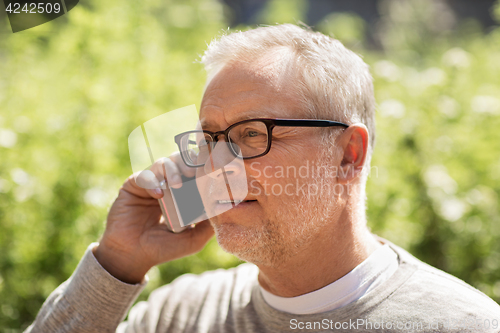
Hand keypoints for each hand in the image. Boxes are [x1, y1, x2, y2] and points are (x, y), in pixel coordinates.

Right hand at [94, 153, 213, 283]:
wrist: (134, 256)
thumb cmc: (164, 248)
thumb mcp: (193, 239)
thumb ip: (208, 225)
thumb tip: (225, 209)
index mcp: (183, 192)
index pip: (194, 171)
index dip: (202, 167)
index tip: (210, 171)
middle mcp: (166, 184)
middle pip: (180, 161)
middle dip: (188, 163)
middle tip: (194, 172)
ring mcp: (150, 183)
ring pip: (163, 163)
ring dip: (172, 170)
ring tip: (177, 184)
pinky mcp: (133, 186)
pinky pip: (143, 176)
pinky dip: (152, 181)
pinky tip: (159, 194)